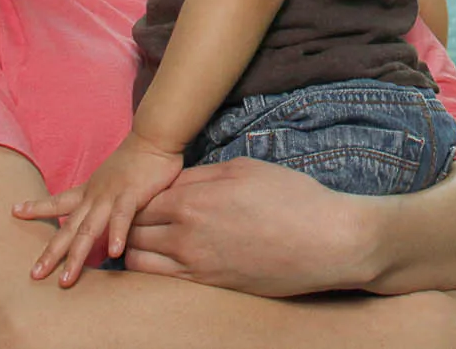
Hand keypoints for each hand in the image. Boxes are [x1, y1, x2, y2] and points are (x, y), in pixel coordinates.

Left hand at [13, 133, 184, 286]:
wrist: (154, 137)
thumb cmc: (138, 159)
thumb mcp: (114, 181)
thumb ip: (108, 203)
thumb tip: (105, 223)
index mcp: (90, 191)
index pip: (58, 201)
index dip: (37, 207)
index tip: (14, 211)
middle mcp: (95, 195)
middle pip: (68, 228)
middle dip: (51, 253)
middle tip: (34, 274)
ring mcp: (110, 195)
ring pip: (88, 229)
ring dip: (76, 256)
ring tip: (66, 279)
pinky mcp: (131, 194)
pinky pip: (122, 217)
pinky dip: (116, 234)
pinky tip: (114, 253)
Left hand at [120, 156, 376, 296]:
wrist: (324, 241)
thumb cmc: (290, 197)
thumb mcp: (243, 169)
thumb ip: (201, 175)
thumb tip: (175, 181)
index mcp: (193, 199)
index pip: (140, 199)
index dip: (137, 195)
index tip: (142, 192)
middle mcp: (186, 235)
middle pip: (133, 229)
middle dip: (130, 221)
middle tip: (140, 214)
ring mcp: (195, 265)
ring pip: (138, 259)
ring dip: (135, 247)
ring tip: (148, 237)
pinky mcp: (207, 285)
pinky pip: (161, 280)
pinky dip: (152, 268)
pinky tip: (163, 258)